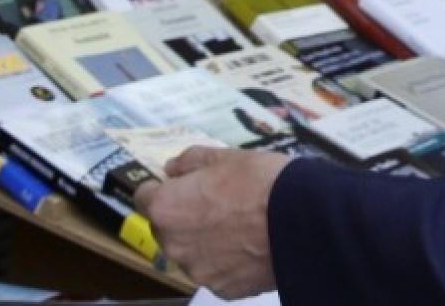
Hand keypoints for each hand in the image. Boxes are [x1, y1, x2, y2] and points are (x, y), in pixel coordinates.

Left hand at [137, 145, 288, 298]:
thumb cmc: (260, 180)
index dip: (162, 187)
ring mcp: (197, 272)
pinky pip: (216, 271)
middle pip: (166, 228)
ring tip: (239, 225)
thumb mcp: (224, 155)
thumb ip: (190, 161)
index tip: (181, 183)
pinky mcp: (223, 290)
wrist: (301, 220)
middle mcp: (173, 245)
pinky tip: (250, 245)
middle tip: (216, 202)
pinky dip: (226, 261)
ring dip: (203, 240)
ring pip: (191, 252)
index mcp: (166, 208)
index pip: (143, 196)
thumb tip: (172, 169)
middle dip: (182, 216)